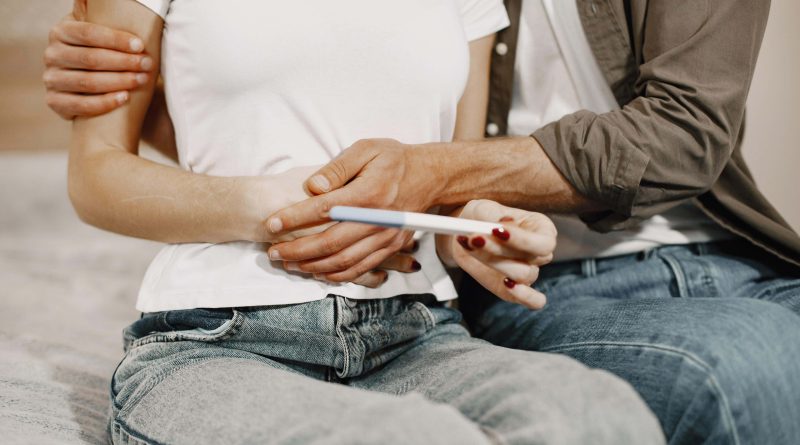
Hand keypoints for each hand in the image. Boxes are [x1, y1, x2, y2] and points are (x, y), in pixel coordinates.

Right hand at [43, 12, 154, 118]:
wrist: (86, 84)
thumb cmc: (100, 51)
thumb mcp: (96, 30)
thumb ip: (97, 13)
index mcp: (60, 32)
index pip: (89, 33)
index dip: (116, 40)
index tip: (141, 45)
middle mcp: (51, 54)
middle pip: (90, 59)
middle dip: (123, 62)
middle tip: (147, 65)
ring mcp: (51, 79)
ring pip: (87, 82)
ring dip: (118, 81)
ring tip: (142, 80)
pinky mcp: (54, 102)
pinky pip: (80, 105)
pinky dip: (104, 103)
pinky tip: (125, 98)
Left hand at [259, 165, 421, 287]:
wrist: (430, 176)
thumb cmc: (393, 159)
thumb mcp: (365, 148)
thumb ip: (338, 166)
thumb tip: (313, 186)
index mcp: (368, 193)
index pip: (324, 209)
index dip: (294, 219)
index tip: (271, 223)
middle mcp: (378, 220)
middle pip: (331, 243)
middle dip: (297, 251)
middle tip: (273, 253)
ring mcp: (386, 237)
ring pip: (344, 261)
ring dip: (313, 267)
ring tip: (289, 265)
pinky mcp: (391, 248)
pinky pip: (361, 269)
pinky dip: (338, 275)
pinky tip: (318, 273)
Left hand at [442, 200, 555, 309]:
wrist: (466, 235)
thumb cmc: (480, 218)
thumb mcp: (483, 208)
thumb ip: (491, 215)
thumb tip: (501, 226)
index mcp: (541, 228)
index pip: (544, 241)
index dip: (522, 239)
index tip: (496, 229)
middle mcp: (539, 253)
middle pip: (533, 258)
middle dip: (501, 249)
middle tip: (475, 237)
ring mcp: (529, 272)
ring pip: (522, 275)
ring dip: (494, 262)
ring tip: (470, 245)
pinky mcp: (515, 290)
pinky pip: (533, 301)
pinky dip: (524, 296)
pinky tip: (506, 283)